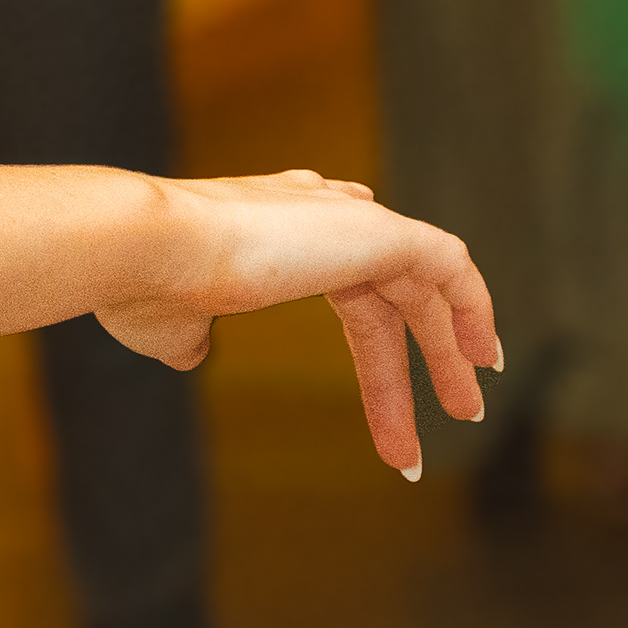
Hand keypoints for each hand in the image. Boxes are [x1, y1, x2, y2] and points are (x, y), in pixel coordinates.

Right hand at [100, 169, 494, 477]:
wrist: (148, 247)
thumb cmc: (146, 286)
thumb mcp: (170, 325)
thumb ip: (191, 333)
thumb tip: (193, 351)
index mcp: (268, 232)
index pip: (343, 288)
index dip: (375, 343)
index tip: (391, 388)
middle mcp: (312, 214)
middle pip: (387, 296)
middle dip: (422, 358)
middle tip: (451, 413)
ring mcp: (346, 219)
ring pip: (420, 288)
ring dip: (448, 352)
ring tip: (467, 413)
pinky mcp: (378, 229)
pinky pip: (449, 266)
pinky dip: (473, 306)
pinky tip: (481, 357)